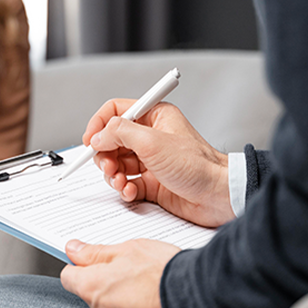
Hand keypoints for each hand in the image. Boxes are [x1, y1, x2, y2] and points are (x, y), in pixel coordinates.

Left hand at [61, 239, 179, 307]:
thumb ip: (95, 252)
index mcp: (92, 288)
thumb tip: (73, 249)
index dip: (79, 264)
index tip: (90, 258)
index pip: (69, 276)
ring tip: (145, 284)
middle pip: (91, 295)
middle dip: (105, 282)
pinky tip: (151, 298)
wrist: (197, 297)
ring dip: (122, 297)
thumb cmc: (164, 272)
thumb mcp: (128, 249)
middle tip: (129, 268)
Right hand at [83, 99, 234, 227]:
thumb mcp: (152, 142)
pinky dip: (124, 188)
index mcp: (154, 117)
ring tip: (121, 182)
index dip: (99, 124)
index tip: (89, 141)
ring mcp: (150, 160)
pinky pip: (127, 183)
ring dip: (113, 175)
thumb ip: (120, 133)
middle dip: (105, 155)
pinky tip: (130, 191)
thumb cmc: (197, 165)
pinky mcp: (152, 183)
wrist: (218, 195)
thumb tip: (98, 136)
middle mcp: (150, 137)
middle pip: (112, 140)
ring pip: (116, 164)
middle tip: (107, 167)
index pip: (116, 111)